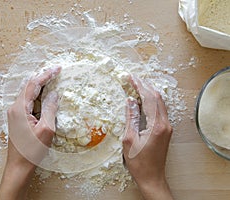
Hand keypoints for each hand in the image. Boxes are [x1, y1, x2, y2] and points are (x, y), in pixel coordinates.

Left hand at [0, 67, 60, 199]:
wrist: (19, 166)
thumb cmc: (32, 150)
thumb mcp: (46, 129)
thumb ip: (50, 109)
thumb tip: (54, 93)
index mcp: (20, 108)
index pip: (33, 85)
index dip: (46, 75)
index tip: (57, 69)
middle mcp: (15, 108)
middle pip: (29, 87)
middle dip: (43, 78)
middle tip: (56, 72)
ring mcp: (15, 114)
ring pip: (29, 94)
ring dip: (40, 87)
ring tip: (53, 80)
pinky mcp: (18, 119)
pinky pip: (29, 102)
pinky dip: (38, 97)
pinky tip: (46, 96)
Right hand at [123, 76, 172, 199]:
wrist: (152, 177)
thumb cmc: (139, 163)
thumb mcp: (129, 139)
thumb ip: (131, 117)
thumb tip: (130, 100)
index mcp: (156, 126)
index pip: (149, 99)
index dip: (139, 86)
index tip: (130, 78)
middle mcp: (165, 124)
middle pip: (157, 98)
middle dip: (145, 86)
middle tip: (133, 79)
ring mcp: (167, 127)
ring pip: (160, 103)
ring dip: (149, 93)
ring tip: (136, 85)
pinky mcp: (165, 131)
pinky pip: (159, 111)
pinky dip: (151, 102)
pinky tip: (143, 100)